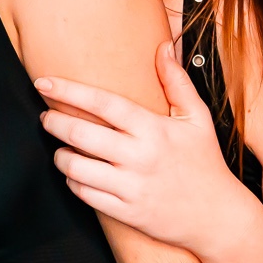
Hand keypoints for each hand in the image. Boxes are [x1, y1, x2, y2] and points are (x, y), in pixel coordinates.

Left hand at [37, 41, 253, 256]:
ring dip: (59, 155)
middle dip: (54, 121)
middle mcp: (140, 157)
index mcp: (154, 130)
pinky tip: (74, 173)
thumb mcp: (197, 118)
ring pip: (76, 167)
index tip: (44, 82)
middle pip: (81, 134)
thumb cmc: (205, 163)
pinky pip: (85, 194)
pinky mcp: (126, 212)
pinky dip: (72, 181)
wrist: (217, 216)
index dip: (68, 90)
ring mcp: (131, 187)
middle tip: (46, 116)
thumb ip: (177, 81)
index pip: (103, 103)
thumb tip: (163, 46)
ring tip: (59, 147)